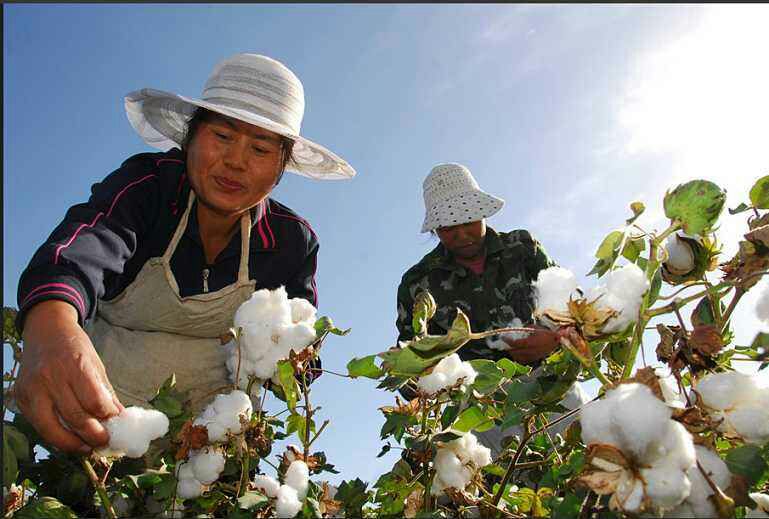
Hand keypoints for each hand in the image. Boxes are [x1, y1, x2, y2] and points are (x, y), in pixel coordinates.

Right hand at [14, 300, 123, 452]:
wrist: (45, 331)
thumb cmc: (75, 348)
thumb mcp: (96, 365)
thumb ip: (106, 394)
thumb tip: (120, 420)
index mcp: (75, 365)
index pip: (94, 402)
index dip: (108, 418)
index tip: (118, 425)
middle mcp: (50, 377)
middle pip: (75, 418)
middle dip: (94, 436)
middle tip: (106, 443)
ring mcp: (32, 389)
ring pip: (53, 429)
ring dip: (74, 444)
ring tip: (89, 447)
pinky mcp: (21, 398)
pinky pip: (40, 425)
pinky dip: (56, 436)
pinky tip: (70, 439)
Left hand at [501, 326, 559, 363]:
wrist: (556, 340)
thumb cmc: (546, 333)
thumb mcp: (535, 328)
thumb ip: (524, 330)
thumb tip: (515, 331)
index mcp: (532, 342)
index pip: (516, 343)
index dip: (508, 341)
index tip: (503, 338)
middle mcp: (532, 351)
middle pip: (515, 352)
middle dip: (509, 348)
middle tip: (505, 343)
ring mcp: (534, 356)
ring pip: (518, 358)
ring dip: (513, 353)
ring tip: (510, 348)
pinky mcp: (535, 359)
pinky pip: (523, 361)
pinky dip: (518, 358)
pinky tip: (517, 353)